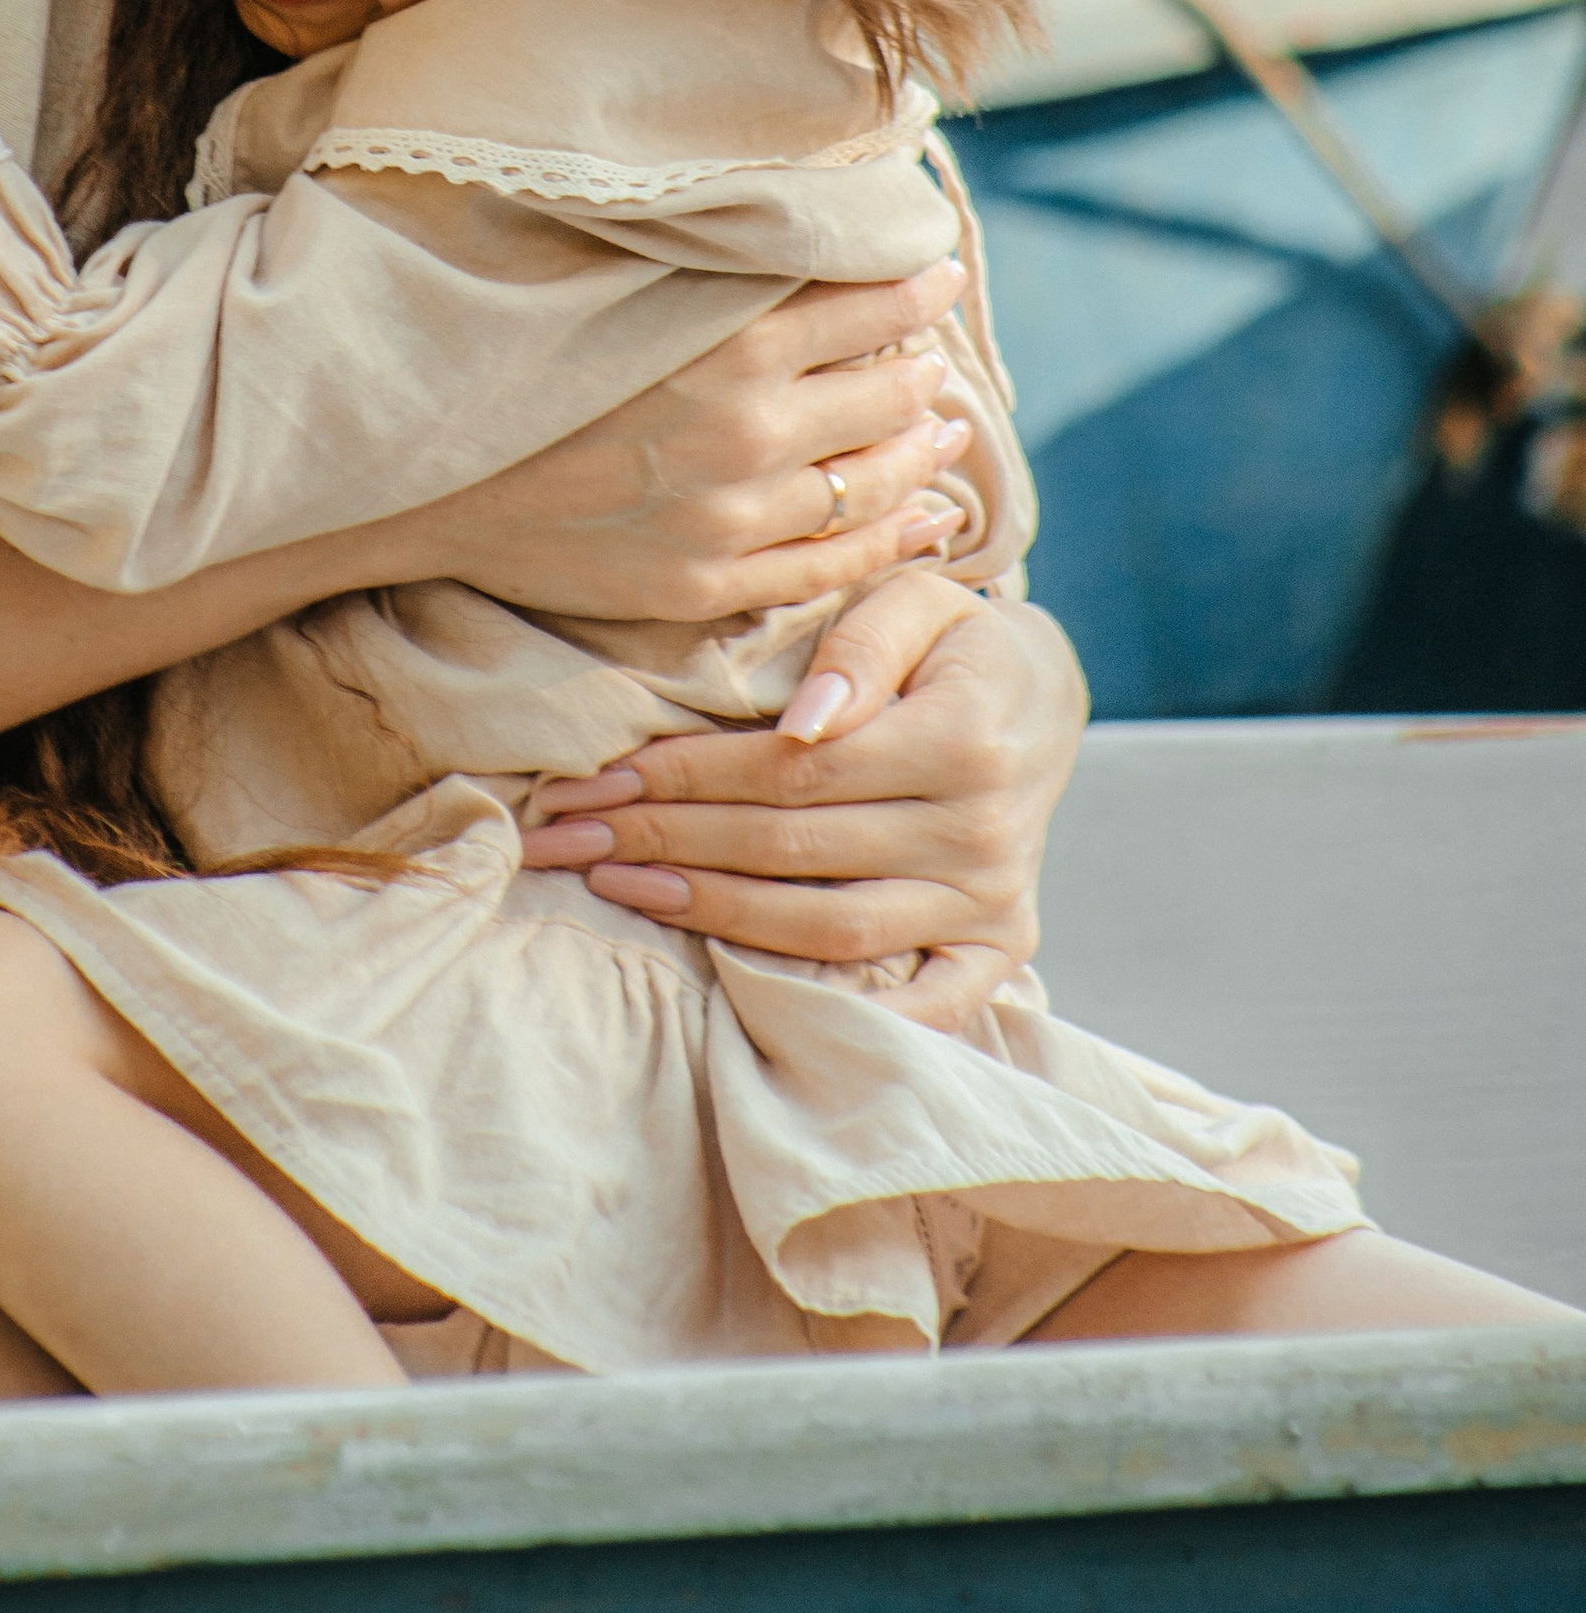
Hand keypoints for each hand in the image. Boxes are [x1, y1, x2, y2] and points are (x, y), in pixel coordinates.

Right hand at [414, 263, 976, 628]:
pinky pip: (831, 565)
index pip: (864, 307)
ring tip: (947, 429)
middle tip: (938, 355)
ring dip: (921, 451)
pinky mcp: (708, 585)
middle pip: (882, 396)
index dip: (914, 285)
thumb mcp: (621, 290)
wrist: (424, 474)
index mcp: (730, 347)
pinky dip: (891, 540)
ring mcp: (731, 519)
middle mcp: (747, 433)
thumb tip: (797, 232)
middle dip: (921, 369)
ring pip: (870, 483)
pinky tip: (926, 519)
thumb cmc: (518, 362)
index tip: (942, 267)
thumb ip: (716, 271)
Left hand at [521, 580, 1087, 1029]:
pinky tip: (737, 991)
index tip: (597, 777)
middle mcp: (982, 831)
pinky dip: (832, 1013)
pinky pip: (917, 1005)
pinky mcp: (1000, 945)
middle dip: (667, 841)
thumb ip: (860, 645)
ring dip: (710, 913)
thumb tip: (805, 719)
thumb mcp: (916, 599)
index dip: (686, 776)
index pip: (792, 770)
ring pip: (829, 930)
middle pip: (793, 849)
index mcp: (962, 738)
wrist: (1041, 698)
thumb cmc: (952, 642)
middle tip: (572, 837)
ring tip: (619, 886)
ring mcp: (992, 900)